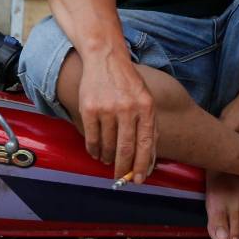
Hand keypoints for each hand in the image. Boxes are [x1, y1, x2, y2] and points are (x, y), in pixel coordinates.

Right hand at [77, 53, 156, 182]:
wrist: (105, 58)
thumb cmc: (128, 83)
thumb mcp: (146, 99)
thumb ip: (149, 126)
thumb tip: (148, 158)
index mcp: (146, 107)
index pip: (146, 143)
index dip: (142, 164)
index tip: (138, 180)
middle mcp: (128, 109)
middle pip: (126, 148)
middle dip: (123, 168)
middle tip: (120, 179)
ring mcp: (107, 109)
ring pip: (107, 145)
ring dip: (108, 158)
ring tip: (108, 161)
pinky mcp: (89, 109)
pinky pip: (91, 138)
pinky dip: (94, 150)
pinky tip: (96, 153)